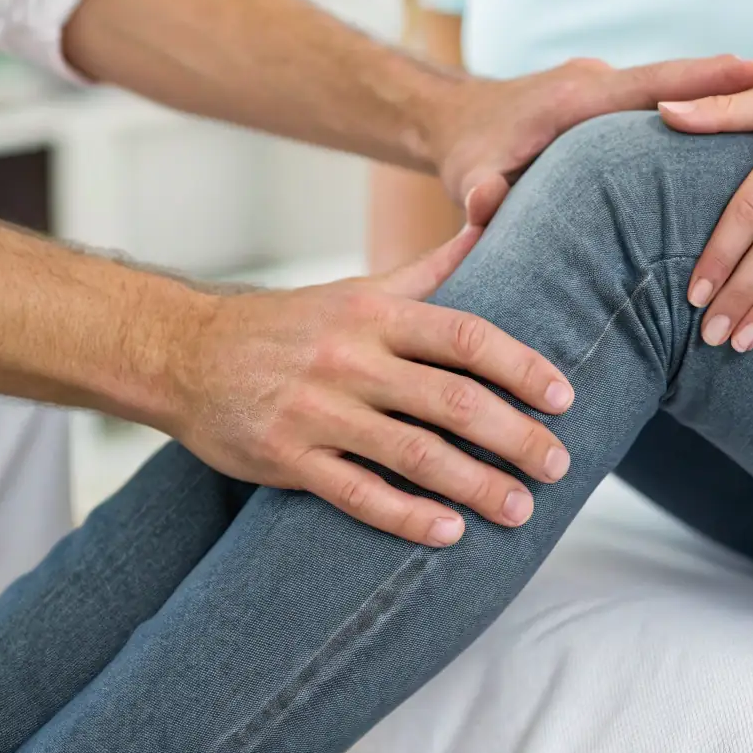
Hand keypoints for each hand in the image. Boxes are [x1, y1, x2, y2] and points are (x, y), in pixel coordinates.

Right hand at [165, 227, 573, 545]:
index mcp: (375, 313)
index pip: (464, 335)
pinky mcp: (287, 457)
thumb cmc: (291, 323)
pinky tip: (449, 534)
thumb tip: (491, 218)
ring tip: (520, 510)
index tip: (564, 396)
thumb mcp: (360, 288)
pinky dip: (406, 517)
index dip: (520, 365)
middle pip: (450, 399)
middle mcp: (351, 358)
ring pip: (412, 452)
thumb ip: (431, 267)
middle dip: (514, 435)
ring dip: (474, 485)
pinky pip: (355, 493)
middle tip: (560, 465)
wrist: (188, 354)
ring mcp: (317, 410)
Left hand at [435, 54, 752, 225]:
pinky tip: (747, 138)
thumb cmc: (469, 151)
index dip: (705, 77)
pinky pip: (667, 107)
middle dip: (734, 85)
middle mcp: (601, 85)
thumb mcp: (470, 173)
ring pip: (677, 96)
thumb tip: (483, 204)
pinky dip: (704, 115)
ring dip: (725, 103)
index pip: (651, 83)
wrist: (456, 119)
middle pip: (679, 84)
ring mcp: (610, 92)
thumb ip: (479, 191)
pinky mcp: (614, 108)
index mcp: (577, 97)